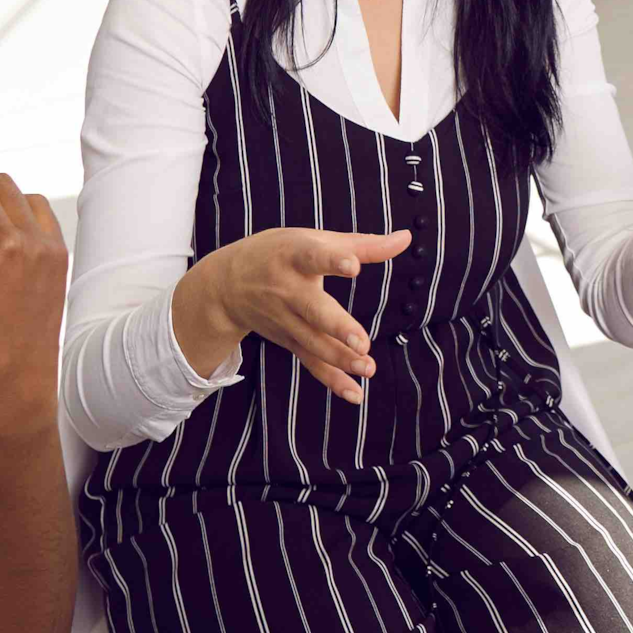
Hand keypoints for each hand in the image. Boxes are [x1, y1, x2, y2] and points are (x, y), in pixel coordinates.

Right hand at [180, 226, 413, 403]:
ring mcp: (286, 320)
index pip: (313, 257)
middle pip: (313, 310)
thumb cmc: (279, 253)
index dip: (332, 262)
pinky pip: (310, 363)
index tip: (353, 265)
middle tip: (362, 342)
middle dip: (337, 327)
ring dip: (341, 358)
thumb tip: (407, 238)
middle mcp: (287, 291)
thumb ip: (363, 244)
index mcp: (295, 257)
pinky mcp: (288, 341)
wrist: (225, 284)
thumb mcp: (313, 240)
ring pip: (314, 342)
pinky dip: (332, 380)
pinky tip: (355, 393)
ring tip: (368, 367)